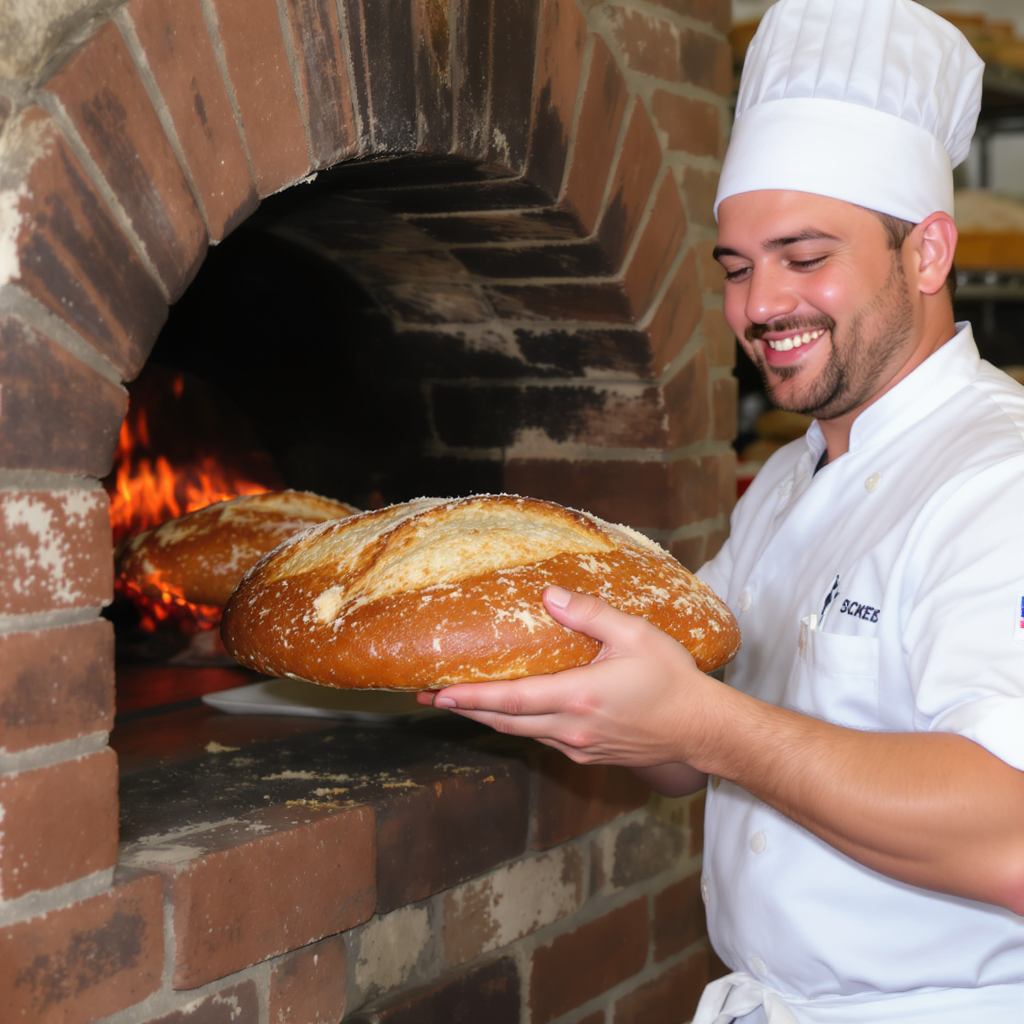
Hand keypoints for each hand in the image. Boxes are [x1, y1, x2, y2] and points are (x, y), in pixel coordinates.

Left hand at [415, 585, 720, 767]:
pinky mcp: (587, 756)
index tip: (439, 692)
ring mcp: (578, 747)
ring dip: (487, 718)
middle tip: (428, 698)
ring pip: (521, 733)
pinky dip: (518, 725)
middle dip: (464, 708)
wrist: (700, 729)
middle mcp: (572, 728)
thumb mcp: (635, 635)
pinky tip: (510, 713)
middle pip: (505, 721)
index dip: (473, 696)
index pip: (513, 699)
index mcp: (580, 696)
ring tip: (457, 704)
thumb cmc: (672, 679)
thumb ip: (589, 614)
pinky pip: (542, 739)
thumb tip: (548, 595)